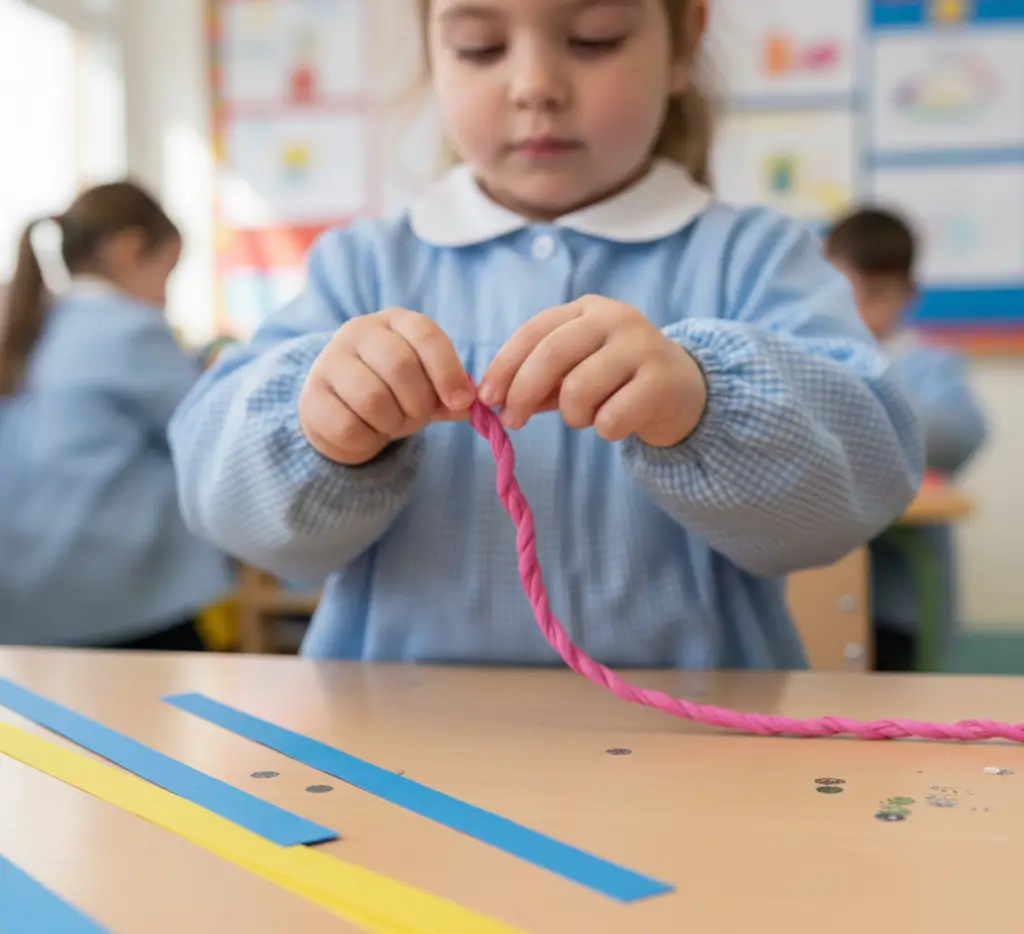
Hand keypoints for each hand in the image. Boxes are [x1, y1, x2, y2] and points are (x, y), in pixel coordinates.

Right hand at [299, 308, 473, 464]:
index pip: (426, 335)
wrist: (342, 412)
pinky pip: (349, 427)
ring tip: (391, 423)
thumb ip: (450, 394)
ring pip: (373, 399)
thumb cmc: (394, 393)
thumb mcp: (427, 387)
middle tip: (417, 416)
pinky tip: (367, 434)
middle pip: (401, 366)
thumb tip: (467, 403)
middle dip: (419, 403)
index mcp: (395, 321)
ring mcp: (329, 362)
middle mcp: (358, 332)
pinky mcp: (311, 398)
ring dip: (392, 423)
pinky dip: (368, 440)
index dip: (448, 371)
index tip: (462, 402)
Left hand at [480, 296, 706, 446]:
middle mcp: (615, 318)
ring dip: (572, 416)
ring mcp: (642, 347)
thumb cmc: (616, 381)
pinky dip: (604, 430)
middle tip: (511, 421)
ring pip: (579, 390)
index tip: (485, 398)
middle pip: (552, 354)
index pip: (534, 332)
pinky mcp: (662, 381)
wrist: (683, 390)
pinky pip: (611, 417)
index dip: (504, 366)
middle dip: (522, 392)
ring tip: (586, 418)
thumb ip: (536, 382)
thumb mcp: (574, 372)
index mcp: (587, 309)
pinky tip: (616, 423)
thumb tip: (491, 400)